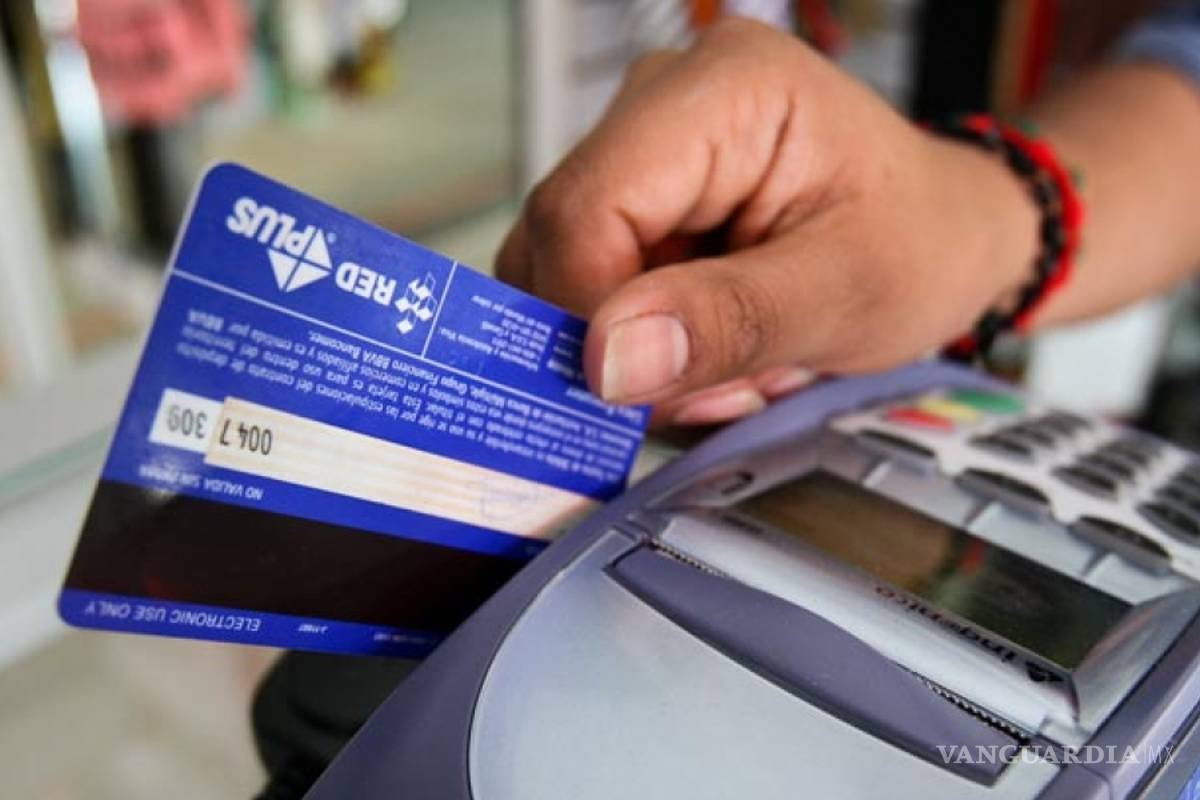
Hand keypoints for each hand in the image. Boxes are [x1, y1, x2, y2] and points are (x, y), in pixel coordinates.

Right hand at [497, 18, 1036, 424]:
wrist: (942, 236)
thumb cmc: (920, 243)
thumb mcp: (847, 293)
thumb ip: (730, 321)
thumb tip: (609, 360)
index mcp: (725, 90)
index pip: (585, 208)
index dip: (590, 314)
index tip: (642, 390)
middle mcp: (663, 100)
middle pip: (560, 239)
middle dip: (622, 343)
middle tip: (719, 384)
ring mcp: (643, 150)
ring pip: (564, 273)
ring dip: (636, 352)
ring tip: (734, 366)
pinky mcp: (639, 199)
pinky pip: (592, 288)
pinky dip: (643, 343)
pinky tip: (715, 349)